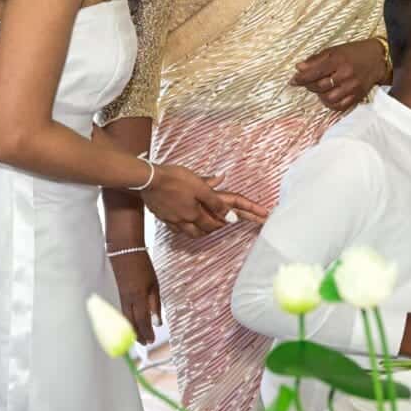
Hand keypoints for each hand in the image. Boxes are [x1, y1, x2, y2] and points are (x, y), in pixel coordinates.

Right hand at [108, 250, 161, 344]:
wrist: (123, 250)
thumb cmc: (142, 265)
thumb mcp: (154, 283)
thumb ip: (155, 304)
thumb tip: (158, 322)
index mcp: (138, 296)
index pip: (143, 320)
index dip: (147, 332)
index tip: (152, 341)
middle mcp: (127, 300)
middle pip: (131, 323)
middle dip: (138, 335)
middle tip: (146, 344)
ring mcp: (120, 297)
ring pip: (125, 319)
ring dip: (132, 329)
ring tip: (139, 338)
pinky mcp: (118, 294)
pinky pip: (122, 312)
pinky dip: (127, 321)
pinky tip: (132, 324)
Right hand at [141, 164, 270, 237]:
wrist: (147, 180)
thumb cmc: (174, 179)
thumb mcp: (198, 186)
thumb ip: (215, 201)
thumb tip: (231, 216)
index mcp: (199, 210)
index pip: (228, 214)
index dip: (247, 214)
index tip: (263, 216)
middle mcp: (189, 219)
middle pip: (212, 226)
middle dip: (227, 222)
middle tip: (243, 218)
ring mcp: (176, 219)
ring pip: (197, 231)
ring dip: (209, 227)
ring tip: (218, 222)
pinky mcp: (166, 217)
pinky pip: (182, 227)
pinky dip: (191, 226)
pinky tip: (191, 222)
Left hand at [292, 39, 386, 111]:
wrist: (377, 59)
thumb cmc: (354, 52)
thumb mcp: (334, 50)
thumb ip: (316, 59)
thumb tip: (299, 67)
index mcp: (339, 60)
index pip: (315, 72)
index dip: (301, 78)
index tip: (293, 80)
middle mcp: (346, 74)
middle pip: (320, 86)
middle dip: (309, 85)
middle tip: (307, 82)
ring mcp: (353, 87)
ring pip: (329, 98)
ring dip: (320, 95)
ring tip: (320, 88)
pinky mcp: (358, 96)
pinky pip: (340, 106)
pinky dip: (331, 104)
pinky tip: (329, 96)